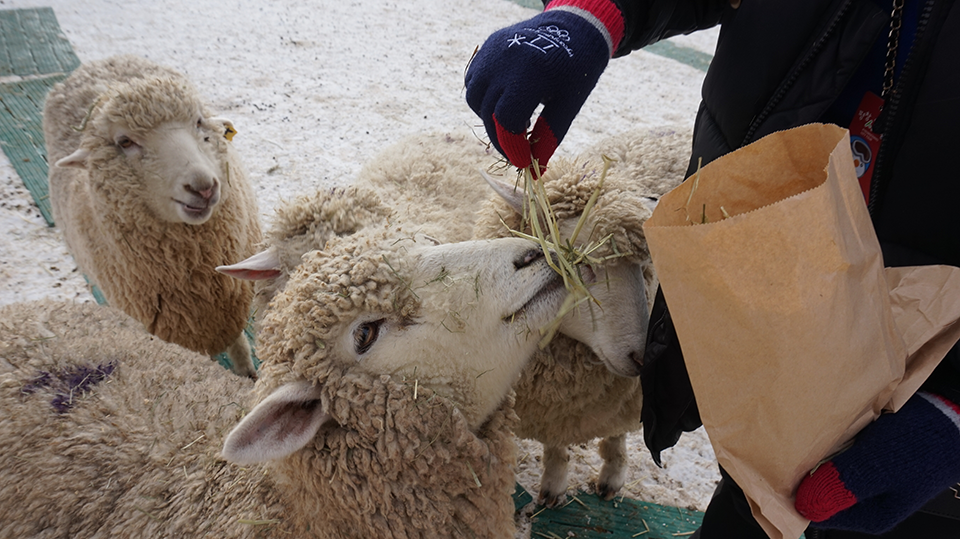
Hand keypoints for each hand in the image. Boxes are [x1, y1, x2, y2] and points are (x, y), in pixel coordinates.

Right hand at [465, 0, 622, 170]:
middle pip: (488, 114)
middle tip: (519, 150)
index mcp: (528, 75)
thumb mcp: (569, 104)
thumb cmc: (577, 68)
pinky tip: (505, 101)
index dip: (512, 147)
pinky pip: (473, 83)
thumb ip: (550, 135)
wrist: (574, 26)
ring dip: (489, 118)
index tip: (523, 162)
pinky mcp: (486, 48)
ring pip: (475, 100)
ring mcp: (491, 53)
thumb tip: (535, 168)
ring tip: (513, 122)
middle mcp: (503, 62)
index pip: (506, 121)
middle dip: (502, 139)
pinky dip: (484, 98)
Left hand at [795, 391, 959, 533]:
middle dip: (804, 473)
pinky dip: (829, 441)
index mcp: (871, 514)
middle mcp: (867, 498)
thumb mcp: (877, 467)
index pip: (818, 513)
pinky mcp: (868, 455)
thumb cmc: (922, 444)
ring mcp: (867, 475)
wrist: (953, 413)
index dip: (796, 495)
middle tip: (789, 452)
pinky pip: (838, 451)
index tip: (778, 474)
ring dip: (815, 454)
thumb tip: (806, 505)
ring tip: (805, 437)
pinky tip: (825, 428)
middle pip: (820, 490)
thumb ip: (842, 486)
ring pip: (827, 469)